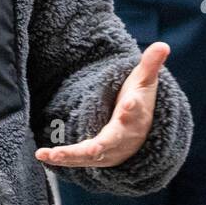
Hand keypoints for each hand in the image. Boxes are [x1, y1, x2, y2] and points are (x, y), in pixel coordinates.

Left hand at [35, 42, 167, 168]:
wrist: (142, 135)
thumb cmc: (140, 101)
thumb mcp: (145, 81)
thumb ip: (150, 64)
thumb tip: (163, 45)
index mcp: (137, 115)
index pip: (137, 112)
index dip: (133, 109)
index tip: (129, 105)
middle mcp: (122, 136)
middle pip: (111, 142)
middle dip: (99, 146)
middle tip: (91, 149)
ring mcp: (109, 150)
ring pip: (90, 156)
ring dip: (71, 156)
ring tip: (50, 154)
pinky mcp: (95, 156)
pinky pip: (78, 159)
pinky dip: (62, 160)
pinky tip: (42, 156)